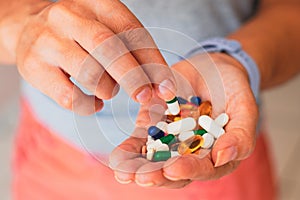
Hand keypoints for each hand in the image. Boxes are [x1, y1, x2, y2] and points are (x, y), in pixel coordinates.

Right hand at [2, 0, 175, 114]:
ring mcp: (48, 41)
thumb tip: (159, 85)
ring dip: (108, 89)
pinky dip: (88, 105)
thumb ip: (132, 52)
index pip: (130, 30)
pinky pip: (68, 96)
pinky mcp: (33, 67)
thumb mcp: (105, 30)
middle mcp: (68, 17)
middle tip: (145, 97)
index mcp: (95, 4)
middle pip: (107, 47)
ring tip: (109, 90)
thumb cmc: (79, 34)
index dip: (152, 60)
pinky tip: (94, 102)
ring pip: (88, 72)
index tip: (166, 86)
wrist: (28, 29)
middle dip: (133, 77)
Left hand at [109, 53, 257, 187]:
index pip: (203, 169)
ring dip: (138, 168)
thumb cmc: (232, 88)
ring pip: (153, 160)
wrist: (212, 67)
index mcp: (215, 154)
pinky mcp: (153, 126)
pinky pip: (140, 141)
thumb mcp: (244, 107)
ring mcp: (170, 140)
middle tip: (142, 178)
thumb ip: (240, 135)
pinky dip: (129, 150)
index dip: (190, 171)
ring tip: (124, 173)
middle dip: (157, 175)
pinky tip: (118, 157)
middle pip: (174, 171)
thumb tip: (223, 157)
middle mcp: (190, 152)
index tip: (173, 169)